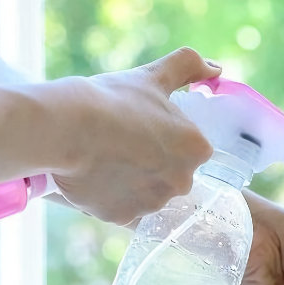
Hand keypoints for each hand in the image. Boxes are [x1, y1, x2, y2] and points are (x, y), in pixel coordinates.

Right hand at [50, 47, 219, 224]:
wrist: (67, 127)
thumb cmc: (114, 100)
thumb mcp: (154, 76)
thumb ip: (189, 66)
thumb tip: (215, 68)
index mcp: (196, 150)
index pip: (188, 150)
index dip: (165, 138)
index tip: (144, 129)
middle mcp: (182, 183)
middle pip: (170, 176)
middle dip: (152, 164)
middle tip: (124, 144)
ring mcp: (153, 203)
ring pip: (146, 195)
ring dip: (132, 182)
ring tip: (107, 160)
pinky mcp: (123, 217)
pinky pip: (120, 208)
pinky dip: (110, 197)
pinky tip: (96, 177)